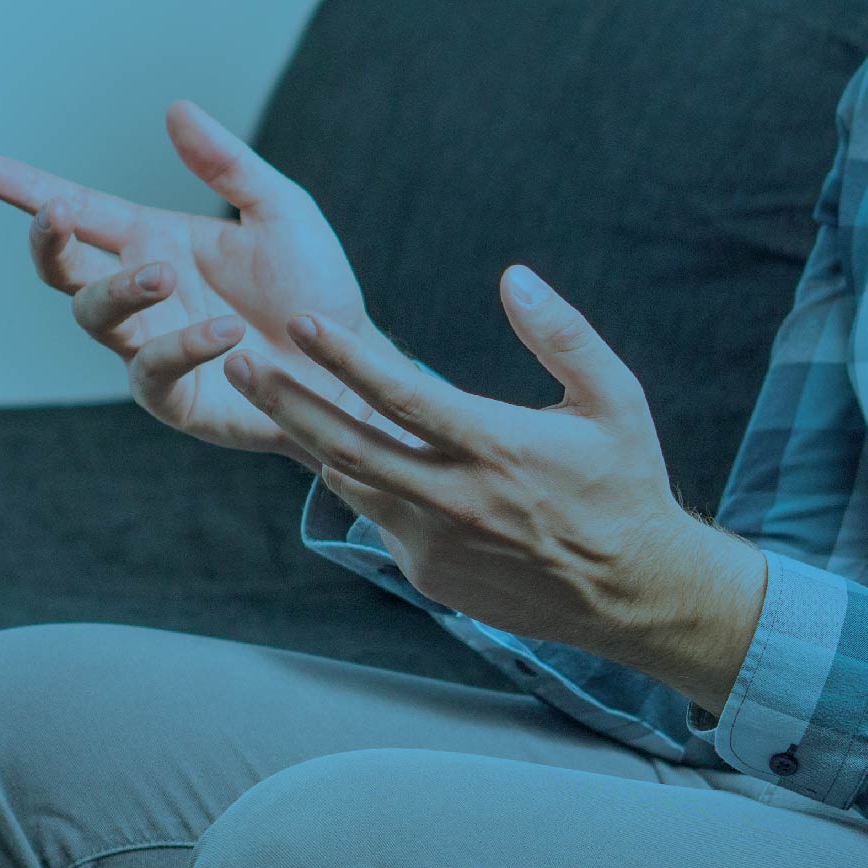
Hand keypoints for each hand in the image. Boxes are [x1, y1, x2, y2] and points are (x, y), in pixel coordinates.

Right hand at [0, 100, 397, 460]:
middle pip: (66, 270)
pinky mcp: (176, 398)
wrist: (351, 366)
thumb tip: (175, 108)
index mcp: (155, 241)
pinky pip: (155, 370)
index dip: (30, 189)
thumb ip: (228, 164)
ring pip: (97, 317)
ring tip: (165, 273)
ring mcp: (151, 348)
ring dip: (121, 289)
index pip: (81, 212)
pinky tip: (226, 331)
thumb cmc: (313, 290)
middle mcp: (142, 296)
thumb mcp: (280, 211)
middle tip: (59, 213)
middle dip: (50, 241)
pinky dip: (184, 346)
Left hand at [226, 266, 769, 711]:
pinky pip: (377, 517)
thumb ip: (563, 335)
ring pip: (351, 482)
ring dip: (305, 438)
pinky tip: (331, 447)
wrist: (631, 591)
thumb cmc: (624, 484)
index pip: (402, 395)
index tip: (299, 323)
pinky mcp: (428, 573)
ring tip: (262, 396)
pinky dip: (355, 481)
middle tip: (236, 363)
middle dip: (286, 401)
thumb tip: (514, 276)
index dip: (344, 357)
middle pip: (348, 444)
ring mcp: (436, 541)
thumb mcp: (614, 399)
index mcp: (496, 446)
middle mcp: (456, 497)